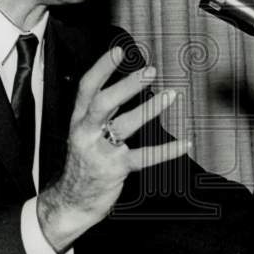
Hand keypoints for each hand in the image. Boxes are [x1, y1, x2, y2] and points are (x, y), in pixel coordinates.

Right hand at [37, 46, 188, 253]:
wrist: (70, 202)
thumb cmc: (83, 163)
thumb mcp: (85, 132)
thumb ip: (102, 111)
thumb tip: (125, 84)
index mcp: (79, 120)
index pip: (87, 88)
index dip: (102, 67)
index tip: (119, 51)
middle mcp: (85, 132)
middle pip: (104, 102)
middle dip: (127, 85)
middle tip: (150, 71)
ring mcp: (99, 151)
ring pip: (124, 125)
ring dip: (149, 109)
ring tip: (171, 95)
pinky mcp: (114, 170)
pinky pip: (143, 157)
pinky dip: (166, 150)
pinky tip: (184, 143)